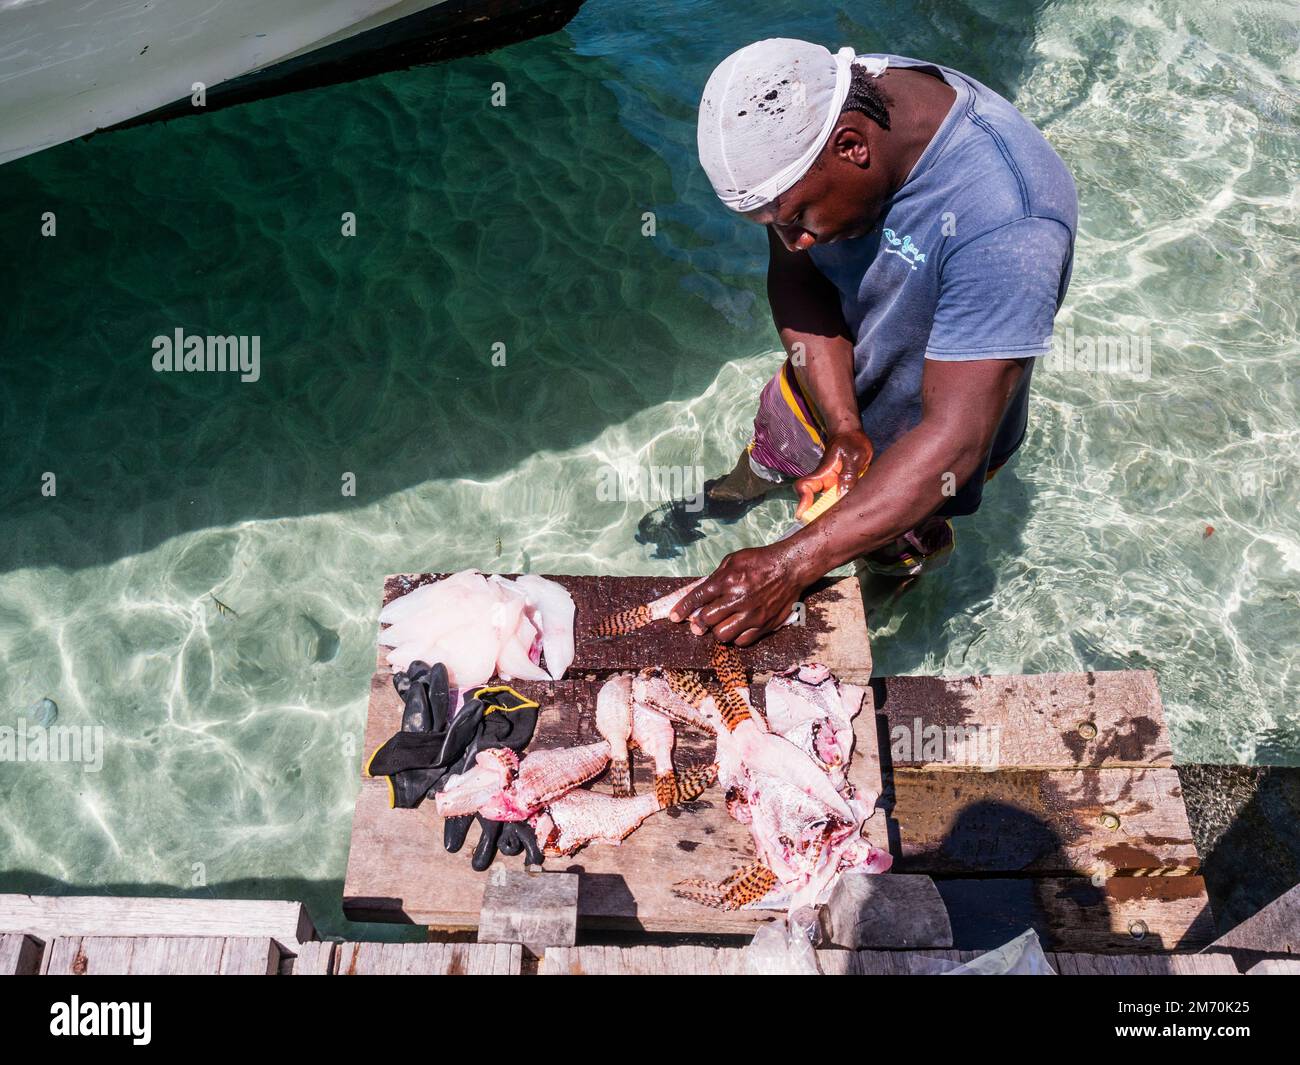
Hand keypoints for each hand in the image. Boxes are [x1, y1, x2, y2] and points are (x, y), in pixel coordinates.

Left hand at [669, 544, 808, 645]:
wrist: (790, 567)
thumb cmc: (760, 561)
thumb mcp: (734, 560)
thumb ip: (716, 576)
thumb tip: (701, 593)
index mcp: (726, 581)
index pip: (697, 598)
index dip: (682, 609)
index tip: (674, 617)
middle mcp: (737, 599)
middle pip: (707, 620)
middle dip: (699, 622)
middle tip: (700, 621)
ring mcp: (751, 614)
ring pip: (722, 635)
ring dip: (717, 630)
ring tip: (721, 624)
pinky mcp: (764, 625)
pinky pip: (742, 641)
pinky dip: (735, 637)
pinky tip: (736, 628)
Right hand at [795, 429, 872, 518]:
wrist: (852, 434)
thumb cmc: (851, 441)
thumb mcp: (854, 456)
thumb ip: (848, 475)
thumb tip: (842, 495)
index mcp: (823, 473)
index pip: (805, 487)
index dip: (803, 501)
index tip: (803, 515)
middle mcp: (824, 481)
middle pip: (814, 501)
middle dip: (819, 515)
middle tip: (832, 524)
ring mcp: (831, 484)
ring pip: (827, 503)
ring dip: (834, 511)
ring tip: (847, 519)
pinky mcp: (839, 486)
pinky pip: (838, 499)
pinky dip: (842, 505)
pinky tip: (855, 509)